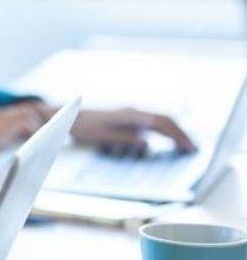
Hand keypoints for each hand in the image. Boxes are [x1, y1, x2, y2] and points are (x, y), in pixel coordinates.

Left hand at [30, 103, 195, 156]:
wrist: (65, 114)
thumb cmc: (82, 125)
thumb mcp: (101, 136)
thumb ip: (124, 139)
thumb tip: (147, 143)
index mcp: (128, 114)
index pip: (160, 123)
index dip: (176, 135)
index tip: (189, 147)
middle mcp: (132, 110)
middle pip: (164, 119)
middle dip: (181, 133)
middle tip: (194, 149)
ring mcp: (130, 112)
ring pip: (159, 119)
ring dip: (174, 131)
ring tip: (186, 146)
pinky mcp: (127, 115)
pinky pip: (151, 121)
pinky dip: (164, 130)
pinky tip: (168, 140)